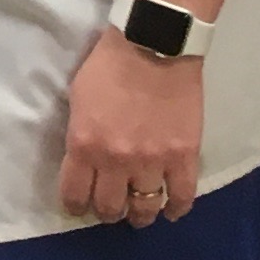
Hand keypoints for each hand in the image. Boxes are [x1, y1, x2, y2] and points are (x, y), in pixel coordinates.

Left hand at [59, 28, 205, 226]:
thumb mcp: (77, 100)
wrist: (153, 44)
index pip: (74, 195)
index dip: (75, 206)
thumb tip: (84, 160)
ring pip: (145, 208)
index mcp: (85, 146)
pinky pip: (182, 196)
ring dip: (140, 215)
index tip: (79, 206)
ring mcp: (153, 161)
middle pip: (110, 208)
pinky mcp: (184, 156)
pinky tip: (170, 210)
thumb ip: (80, 135)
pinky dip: (176, 209)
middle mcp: (116, 161)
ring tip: (139, 213)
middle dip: (107, 212)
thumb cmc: (108, 65)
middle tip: (111, 207)